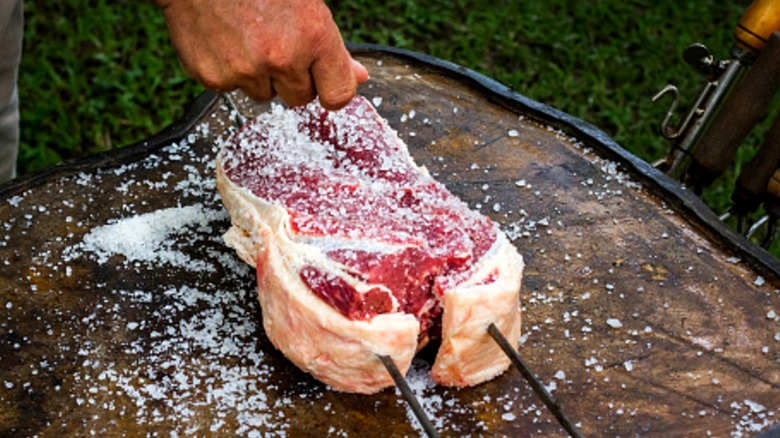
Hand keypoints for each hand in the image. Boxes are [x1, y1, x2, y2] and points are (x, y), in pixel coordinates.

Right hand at [156, 0, 368, 109]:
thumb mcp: (308, 5)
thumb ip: (334, 48)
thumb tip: (358, 77)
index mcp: (313, 36)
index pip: (338, 95)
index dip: (331, 89)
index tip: (324, 82)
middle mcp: (281, 58)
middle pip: (300, 98)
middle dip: (293, 78)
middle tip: (276, 43)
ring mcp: (244, 70)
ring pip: (264, 95)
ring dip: (260, 75)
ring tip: (247, 36)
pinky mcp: (213, 77)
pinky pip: (231, 88)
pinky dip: (229, 70)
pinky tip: (225, 40)